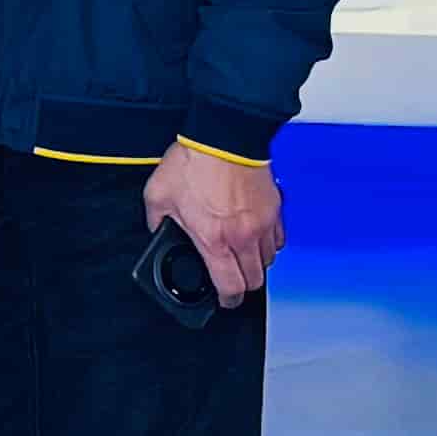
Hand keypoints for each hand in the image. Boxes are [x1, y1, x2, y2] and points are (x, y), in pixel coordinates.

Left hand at [148, 145, 280, 305]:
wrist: (224, 134)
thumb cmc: (194, 161)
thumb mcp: (158, 196)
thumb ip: (157, 222)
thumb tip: (158, 232)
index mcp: (214, 240)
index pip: (231, 287)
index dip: (228, 301)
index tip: (225, 300)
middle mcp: (243, 237)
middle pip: (255, 280)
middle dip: (242, 285)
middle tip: (231, 280)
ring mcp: (262, 223)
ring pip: (269, 261)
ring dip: (255, 263)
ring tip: (240, 255)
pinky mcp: (274, 209)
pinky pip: (279, 239)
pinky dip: (269, 243)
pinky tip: (254, 235)